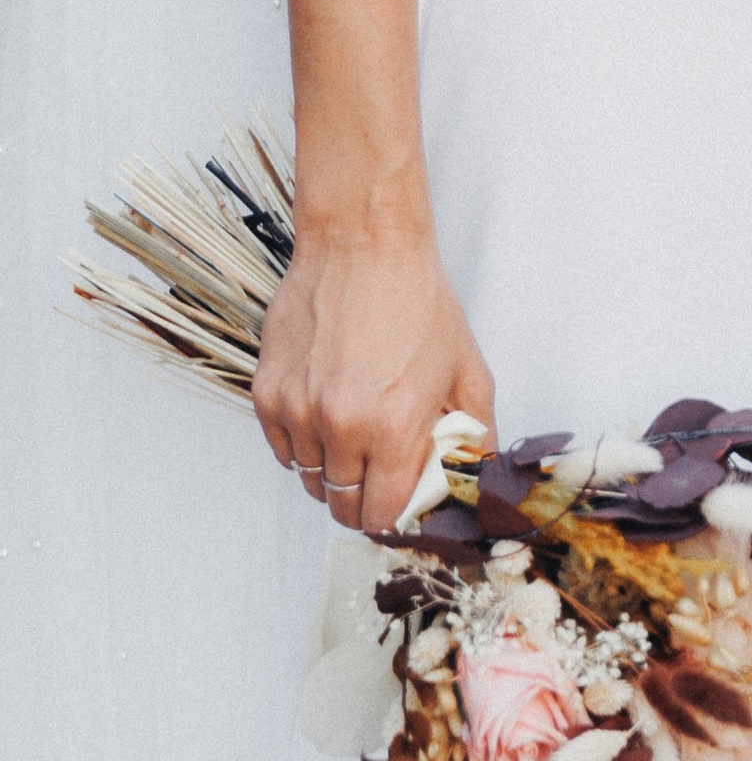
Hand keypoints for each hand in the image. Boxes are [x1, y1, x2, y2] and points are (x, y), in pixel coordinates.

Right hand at [252, 224, 493, 537]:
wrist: (363, 245)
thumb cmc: (417, 301)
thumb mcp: (466, 368)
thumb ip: (475, 433)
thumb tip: (476, 477)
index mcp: (393, 426)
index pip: (382, 514)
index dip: (394, 515)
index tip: (400, 504)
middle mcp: (340, 426)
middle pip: (340, 506)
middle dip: (362, 501)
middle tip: (378, 477)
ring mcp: (298, 411)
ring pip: (308, 479)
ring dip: (332, 471)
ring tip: (356, 436)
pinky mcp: (267, 393)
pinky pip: (282, 449)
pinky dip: (303, 445)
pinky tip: (327, 416)